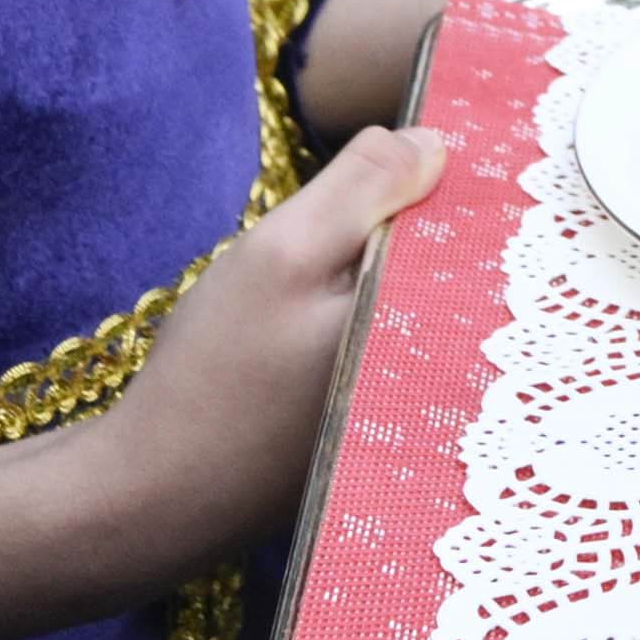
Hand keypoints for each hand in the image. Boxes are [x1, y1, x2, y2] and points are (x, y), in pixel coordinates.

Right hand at [0, 125, 438, 639]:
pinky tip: (323, 319)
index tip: (421, 144)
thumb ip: (363, 187)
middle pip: (460, 270)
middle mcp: (451, 380)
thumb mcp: (283, 253)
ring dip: (399, 273)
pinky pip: (401, 349)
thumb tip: (437, 142)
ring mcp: (419, 415)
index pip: (482, 229)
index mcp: (440, 328)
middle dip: (429, 226)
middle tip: (377, 193)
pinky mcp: (382, 432)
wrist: (156, 497)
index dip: (452, 179)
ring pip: (427, 308)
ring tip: (343, 256)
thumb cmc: (216, 373)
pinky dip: (377, 320)